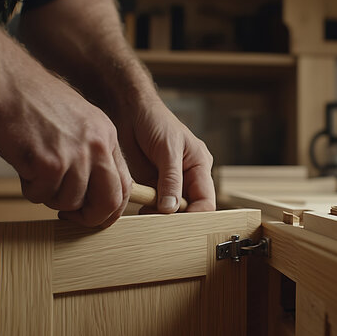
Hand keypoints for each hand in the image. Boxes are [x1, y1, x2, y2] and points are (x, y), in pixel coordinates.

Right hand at [0, 74, 131, 226]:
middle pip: (108, 202)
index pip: (125, 186)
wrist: (5, 81)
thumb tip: (94, 192)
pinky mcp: (49, 163)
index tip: (94, 215)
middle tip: (69, 215)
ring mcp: (75, 155)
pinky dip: (30, 188)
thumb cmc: (35, 101)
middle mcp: (97, 146)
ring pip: (69, 202)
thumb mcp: (79, 122)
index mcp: (107, 137)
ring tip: (37, 171)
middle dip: (89, 217)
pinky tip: (25, 165)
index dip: (110, 209)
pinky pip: (42, 196)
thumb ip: (91, 154)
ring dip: (49, 195)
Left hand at [115, 98, 214, 212]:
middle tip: (158, 221)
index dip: (196, 215)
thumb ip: (170, 180)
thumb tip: (171, 208)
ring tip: (146, 214)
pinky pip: (155, 205)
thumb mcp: (167, 150)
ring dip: (160, 216)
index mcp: (200, 166)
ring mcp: (170, 183)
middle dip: (176, 218)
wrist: (130, 111)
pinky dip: (149, 210)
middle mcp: (188, 177)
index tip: (179, 224)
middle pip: (190, 209)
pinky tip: (141, 210)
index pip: (206, 200)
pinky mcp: (154, 185)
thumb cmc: (155, 121)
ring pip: (172, 210)